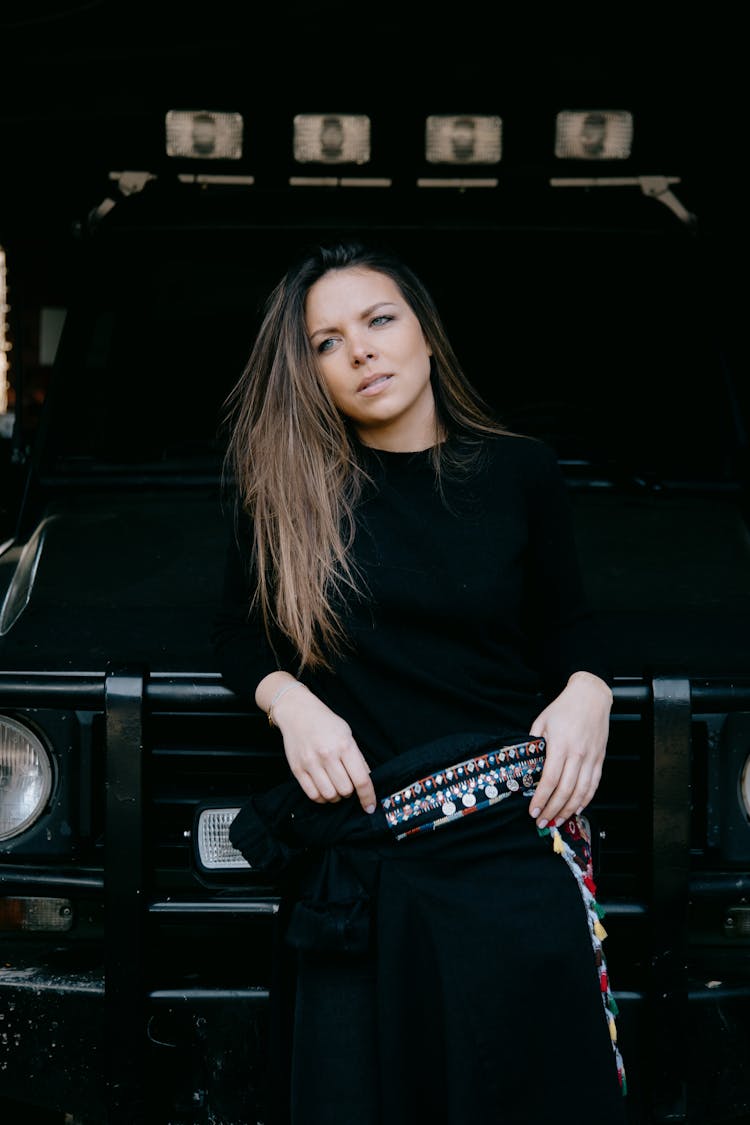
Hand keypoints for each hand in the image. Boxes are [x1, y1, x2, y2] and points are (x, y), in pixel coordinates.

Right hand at [269, 682, 376, 814]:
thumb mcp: (348, 734)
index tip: (370, 807)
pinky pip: (313, 795)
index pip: (361, 780)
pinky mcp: (297, 769)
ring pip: (329, 795)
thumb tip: (366, 781)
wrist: (298, 712)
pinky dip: (322, 797)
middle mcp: (327, 755)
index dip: (368, 797)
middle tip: (347, 783)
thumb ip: (357, 758)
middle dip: (350, 792)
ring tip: (335, 786)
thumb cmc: (326, 723)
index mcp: (344, 745)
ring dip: (336, 796)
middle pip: (345, 790)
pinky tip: (324, 789)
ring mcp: (310, 763)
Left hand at [528, 671, 612, 828]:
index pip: (550, 779)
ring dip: (568, 810)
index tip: (533, 811)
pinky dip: (585, 800)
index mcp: (560, 745)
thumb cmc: (564, 708)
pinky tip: (576, 809)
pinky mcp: (600, 759)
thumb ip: (534, 744)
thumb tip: (526, 764)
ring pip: (581, 792)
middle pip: (565, 790)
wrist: (591, 697)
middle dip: (552, 810)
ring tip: (557, 820)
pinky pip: (593, 785)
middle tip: (542, 821)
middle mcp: (578, 754)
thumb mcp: (541, 721)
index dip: (541, 798)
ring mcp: (591, 758)